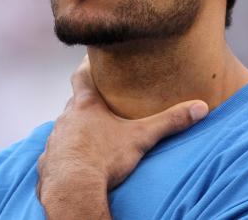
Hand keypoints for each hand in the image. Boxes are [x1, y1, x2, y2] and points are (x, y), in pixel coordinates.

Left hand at [37, 55, 208, 218]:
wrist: (73, 186)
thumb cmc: (104, 158)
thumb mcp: (141, 137)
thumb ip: (169, 122)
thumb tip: (200, 107)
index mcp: (86, 106)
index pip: (81, 77)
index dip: (85, 67)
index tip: (90, 60)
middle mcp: (65, 119)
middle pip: (73, 103)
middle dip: (84, 102)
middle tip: (97, 101)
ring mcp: (54, 139)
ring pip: (64, 127)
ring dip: (74, 128)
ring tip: (88, 133)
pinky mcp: (48, 160)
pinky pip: (55, 152)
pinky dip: (64, 153)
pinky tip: (73, 160)